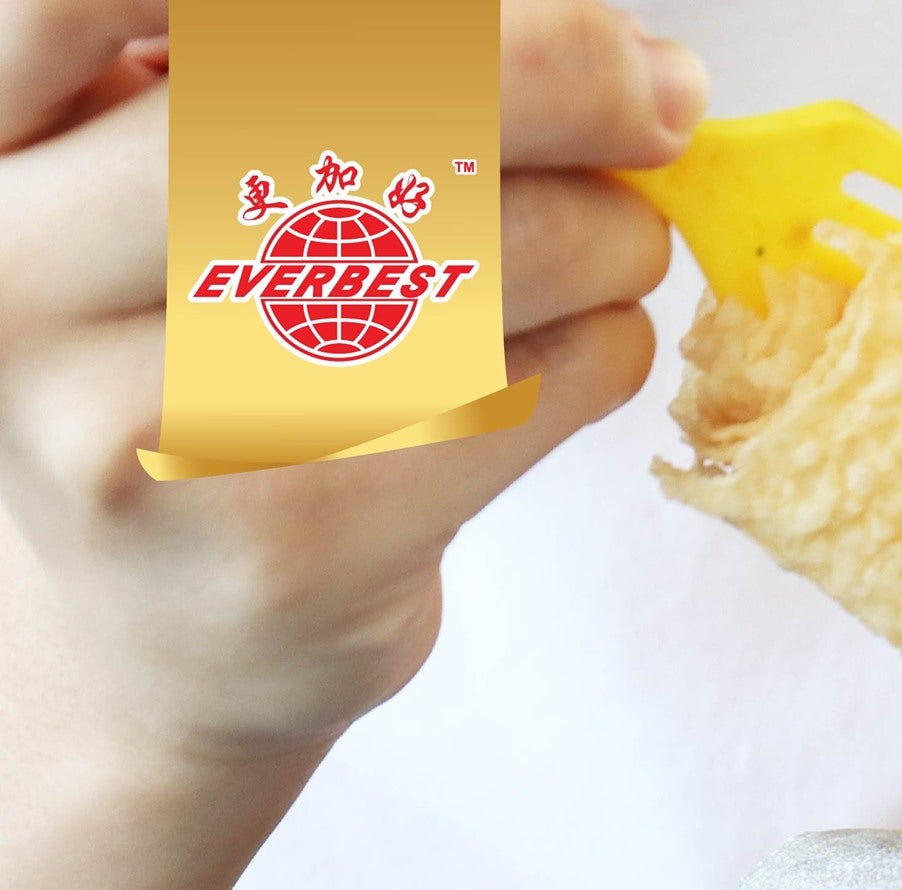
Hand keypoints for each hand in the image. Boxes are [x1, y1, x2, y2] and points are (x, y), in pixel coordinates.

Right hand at [0, 0, 703, 762]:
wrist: (176, 637)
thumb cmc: (208, 377)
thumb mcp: (183, 199)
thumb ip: (306, 88)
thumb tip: (593, 40)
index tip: (516, 7)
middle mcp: (28, 276)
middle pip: (333, 106)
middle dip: (557, 82)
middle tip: (661, 98)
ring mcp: (154, 430)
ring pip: (460, 265)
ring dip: (605, 235)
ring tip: (627, 240)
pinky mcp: (291, 550)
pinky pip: (516, 402)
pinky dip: (604, 351)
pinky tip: (597, 344)